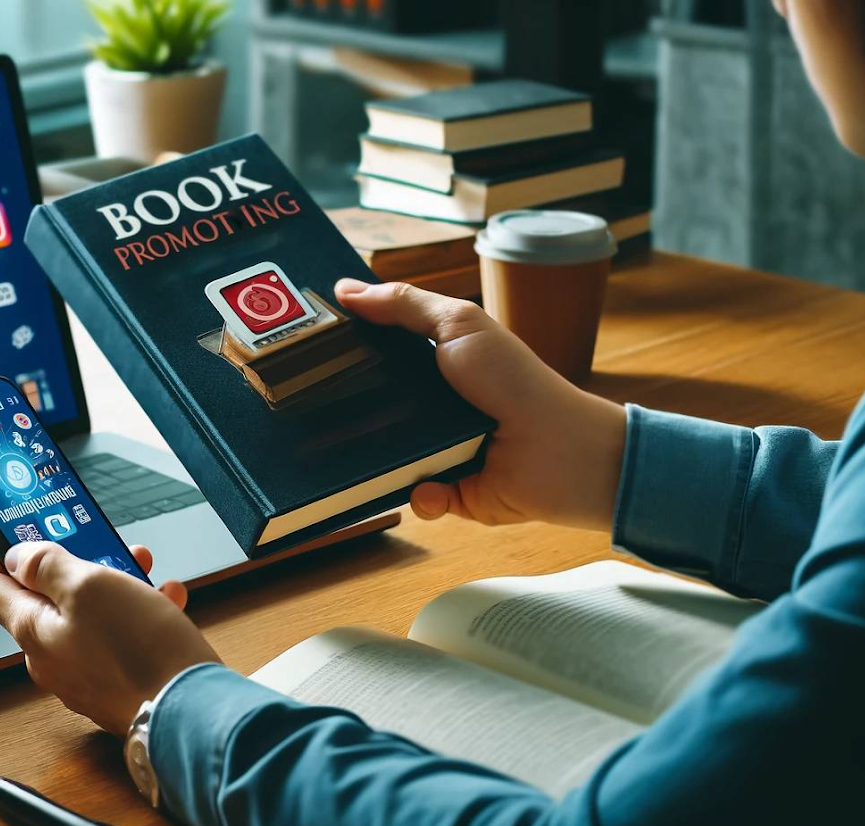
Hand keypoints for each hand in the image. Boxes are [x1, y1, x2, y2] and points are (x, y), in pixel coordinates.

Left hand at [0, 540, 219, 735]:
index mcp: (32, 631)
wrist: (190, 715)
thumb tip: (17, 557)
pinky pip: (119, 640)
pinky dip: (139, 614)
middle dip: (74, 563)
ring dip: (114, 584)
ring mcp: (84, 675)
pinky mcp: (117, 686)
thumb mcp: (90, 587)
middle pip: (45, 598)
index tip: (6, 529)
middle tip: (97, 541)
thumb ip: (47, 566)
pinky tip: (165, 601)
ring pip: (89, 615)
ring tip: (144, 568)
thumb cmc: (140, 653)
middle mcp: (51, 658)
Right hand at [335, 278, 626, 529]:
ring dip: (378, 461)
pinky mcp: (449, 493)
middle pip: (371, 410)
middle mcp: (430, 408)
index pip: (376, 357)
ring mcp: (439, 452)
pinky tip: (432, 483)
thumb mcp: (458, 325)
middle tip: (311, 412)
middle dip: (345, 414)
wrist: (560, 450)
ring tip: (366, 456)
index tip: (304, 354)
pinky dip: (422, 494)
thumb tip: (344, 289)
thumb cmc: (513, 381)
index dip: (346, 354)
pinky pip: (415, 497)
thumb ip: (403, 305)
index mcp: (432, 366)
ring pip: (385, 460)